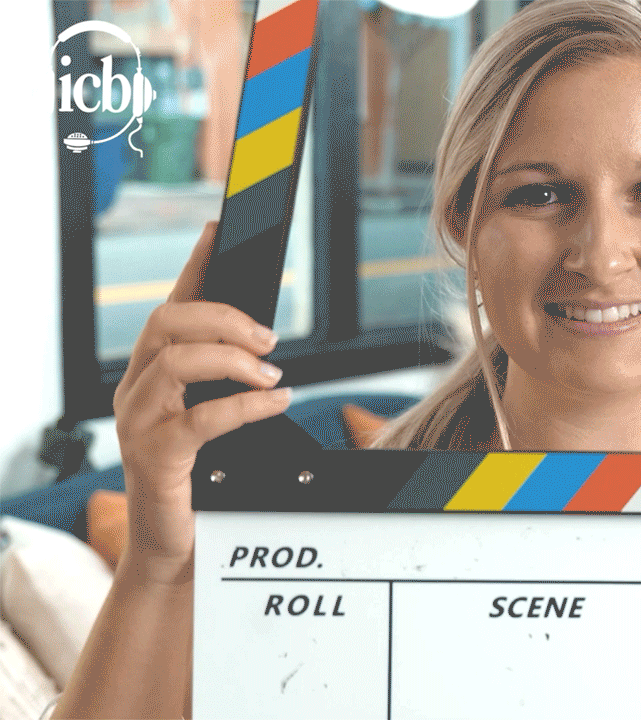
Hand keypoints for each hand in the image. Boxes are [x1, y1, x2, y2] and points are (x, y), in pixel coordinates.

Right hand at [112, 222, 290, 584]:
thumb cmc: (204, 482)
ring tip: (272, 374)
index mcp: (152, 375)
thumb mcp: (219, 422)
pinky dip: (246, 404)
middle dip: (224, 317)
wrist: (178, 550)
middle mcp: (137, 391)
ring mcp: (139, 423)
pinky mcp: (155, 457)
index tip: (221, 229)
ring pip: (178, 360)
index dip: (195, 266)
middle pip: (168, 322)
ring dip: (234, 359)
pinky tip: (275, 400)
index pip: (172, 306)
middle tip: (270, 339)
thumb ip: (231, 384)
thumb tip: (269, 347)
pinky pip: (200, 417)